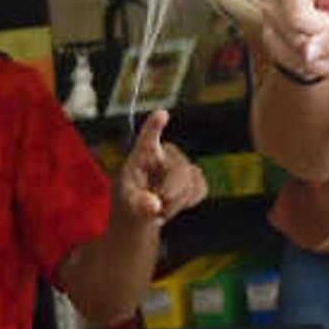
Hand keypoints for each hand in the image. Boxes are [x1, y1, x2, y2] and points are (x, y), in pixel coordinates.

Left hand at [113, 110, 206, 225]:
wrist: (142, 214)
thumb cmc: (130, 201)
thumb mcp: (127, 203)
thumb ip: (139, 204)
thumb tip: (154, 205)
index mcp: (142, 154)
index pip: (148, 137)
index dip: (155, 126)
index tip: (161, 114)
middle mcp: (164, 153)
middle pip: (180, 171)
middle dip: (171, 193)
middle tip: (156, 208)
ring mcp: (181, 163)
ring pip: (191, 183)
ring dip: (176, 203)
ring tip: (160, 206)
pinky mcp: (194, 176)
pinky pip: (200, 189)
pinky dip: (188, 202)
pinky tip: (174, 203)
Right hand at [260, 0, 328, 84]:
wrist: (310, 44)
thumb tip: (308, 53)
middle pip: (301, 19)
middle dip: (320, 30)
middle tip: (325, 22)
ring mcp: (270, 10)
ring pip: (300, 45)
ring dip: (322, 50)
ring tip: (319, 36)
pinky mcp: (266, 36)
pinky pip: (297, 62)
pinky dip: (324, 68)